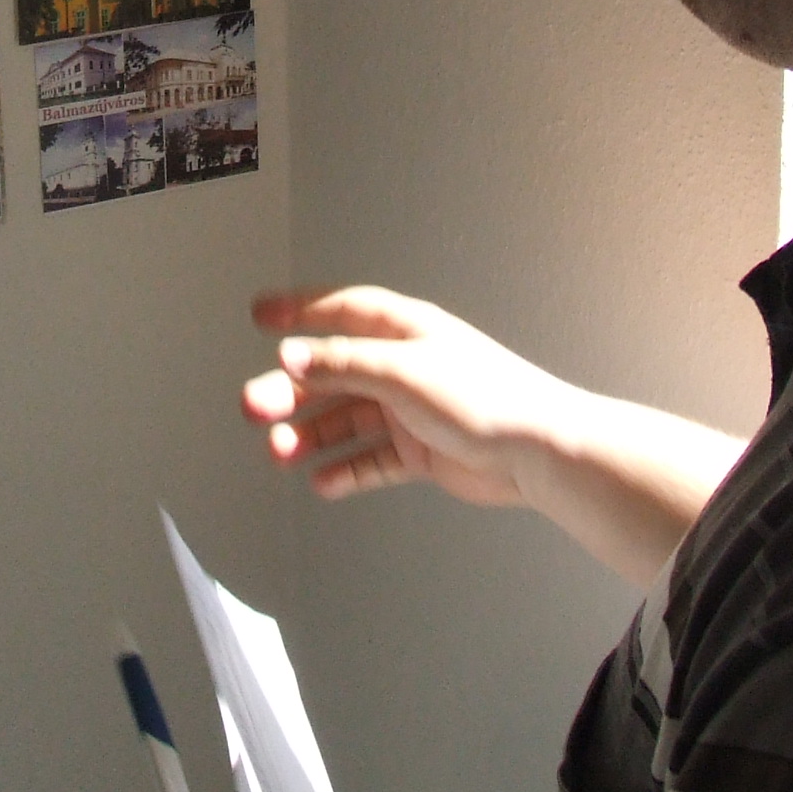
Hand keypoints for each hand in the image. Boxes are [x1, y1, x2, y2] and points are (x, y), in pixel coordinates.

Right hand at [243, 286, 743, 587]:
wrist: (537, 452)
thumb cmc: (487, 397)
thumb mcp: (402, 370)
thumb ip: (342, 363)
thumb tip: (292, 355)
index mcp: (403, 331)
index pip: (340, 311)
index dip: (298, 311)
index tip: (260, 316)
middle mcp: (403, 367)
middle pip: (331, 373)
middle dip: (290, 390)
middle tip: (254, 406)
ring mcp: (410, 411)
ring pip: (344, 420)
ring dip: (309, 435)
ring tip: (279, 452)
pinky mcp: (419, 452)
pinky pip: (370, 460)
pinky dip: (344, 470)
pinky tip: (322, 481)